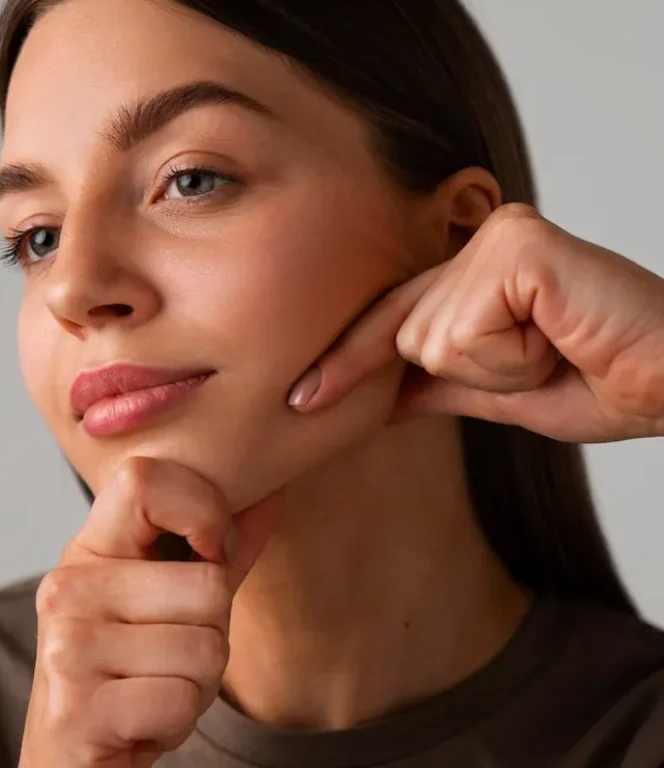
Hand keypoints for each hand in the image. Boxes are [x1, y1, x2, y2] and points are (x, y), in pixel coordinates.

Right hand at [18, 456, 283, 767]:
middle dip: (213, 630)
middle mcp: (68, 588)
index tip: (213, 551)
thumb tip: (272, 493)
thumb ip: (219, 547)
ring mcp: (67, 647)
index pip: (146, 480)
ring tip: (155, 685)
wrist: (74, 756)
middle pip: (208, 585)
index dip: (203, 510)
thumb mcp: (173, 597)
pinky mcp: (76, 710)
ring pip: (206, 648)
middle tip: (170, 652)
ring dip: (200, 681)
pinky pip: (183, 700)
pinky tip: (142, 719)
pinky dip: (179, 719)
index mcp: (90, 547)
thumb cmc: (133, 666)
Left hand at [288, 204, 663, 442]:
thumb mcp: (502, 392)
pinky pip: (467, 333)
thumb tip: (383, 398)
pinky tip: (558, 336)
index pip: (392, 320)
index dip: (347, 362)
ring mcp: (496, 238)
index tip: (301, 399)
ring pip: (433, 341)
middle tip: (548, 357)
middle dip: (476, 372)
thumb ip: (441, 385)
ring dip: (499, 369)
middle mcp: (480, 242)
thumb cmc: (601, 380)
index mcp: (475, 272)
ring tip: (557, 348)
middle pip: (410, 336)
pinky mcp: (517, 248)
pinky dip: (513, 358)